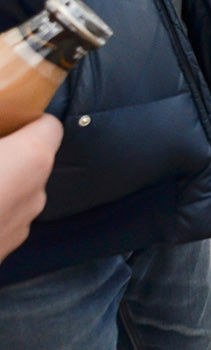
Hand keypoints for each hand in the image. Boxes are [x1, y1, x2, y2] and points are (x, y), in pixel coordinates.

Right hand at [0, 115, 61, 262]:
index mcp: (31, 157)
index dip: (27, 119)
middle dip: (6, 153)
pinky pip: (1, 217)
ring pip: (15, 191)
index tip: (4, 118)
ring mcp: (22, 224)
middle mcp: (36, 191)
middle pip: (31, 160)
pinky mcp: (4, 248)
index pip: (49, 126)